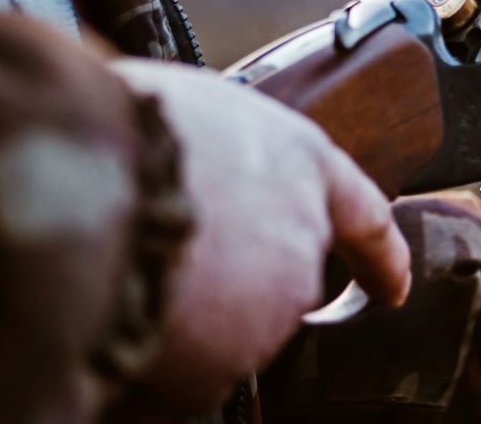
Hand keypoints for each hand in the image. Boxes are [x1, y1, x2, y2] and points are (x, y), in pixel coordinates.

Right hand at [111, 60, 410, 412]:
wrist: (86, 180)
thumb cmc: (129, 125)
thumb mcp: (192, 111)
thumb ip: (222, 154)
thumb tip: (197, 171)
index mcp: (299, 163)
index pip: (362, 216)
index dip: (379, 255)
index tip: (393, 286)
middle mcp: (300, 236)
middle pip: (276, 274)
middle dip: (230, 276)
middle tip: (160, 253)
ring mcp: (270, 305)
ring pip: (227, 323)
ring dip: (187, 311)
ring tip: (120, 269)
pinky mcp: (225, 363)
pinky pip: (188, 368)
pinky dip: (157, 355)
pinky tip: (114, 314)